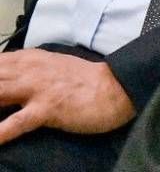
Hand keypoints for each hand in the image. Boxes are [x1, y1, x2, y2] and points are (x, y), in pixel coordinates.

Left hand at [0, 49, 135, 143]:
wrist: (116, 87)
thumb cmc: (85, 81)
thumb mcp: (52, 67)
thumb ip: (26, 70)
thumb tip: (7, 79)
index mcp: (29, 59)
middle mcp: (28, 70)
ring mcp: (37, 89)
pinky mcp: (47, 109)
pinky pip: (16, 123)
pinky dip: (0, 132)